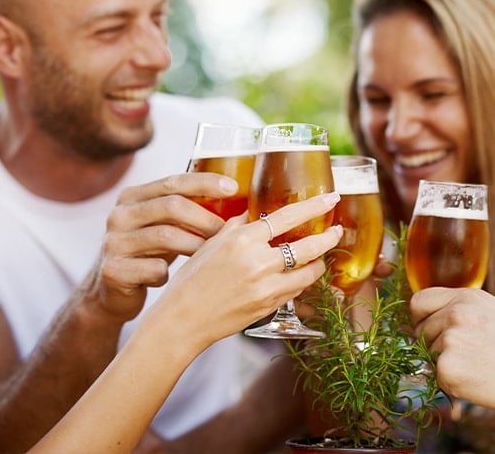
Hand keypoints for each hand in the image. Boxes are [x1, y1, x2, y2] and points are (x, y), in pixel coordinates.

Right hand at [84, 172, 238, 321]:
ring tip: (212, 255)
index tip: (233, 187)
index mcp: (132, 197)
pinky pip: (155, 269)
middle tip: (227, 231)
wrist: (110, 292)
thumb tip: (233, 201)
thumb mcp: (162, 226)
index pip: (173, 181)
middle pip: (171, 206)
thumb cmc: (147, 253)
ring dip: (196, 245)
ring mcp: (113, 242)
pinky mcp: (112, 270)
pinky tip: (174, 280)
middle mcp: (119, 215)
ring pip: (166, 236)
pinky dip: (172, 274)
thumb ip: (186, 210)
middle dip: (206, 218)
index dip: (205, 182)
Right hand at [146, 192, 342, 346]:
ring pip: (308, 272)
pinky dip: (302, 280)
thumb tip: (252, 215)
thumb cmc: (191, 281)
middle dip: (328, 237)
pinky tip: (299, 275)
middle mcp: (258, 262)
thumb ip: (235, 227)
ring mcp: (266, 287)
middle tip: (336, 230)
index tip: (331, 199)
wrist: (184, 320)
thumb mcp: (210, 245)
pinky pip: (296, 290)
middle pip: (308, 246)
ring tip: (320, 256)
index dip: (314, 206)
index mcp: (242, 240)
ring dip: (319, 262)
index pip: (287, 217)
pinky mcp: (269, 306)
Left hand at [410, 287, 494, 407]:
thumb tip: (418, 322)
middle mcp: (457, 313)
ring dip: (445, 363)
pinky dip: (450, 382)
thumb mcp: (487, 313)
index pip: (419, 302)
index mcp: (466, 297)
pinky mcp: (448, 366)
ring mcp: (452, 338)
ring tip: (476, 365)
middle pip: (419, 330)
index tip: (431, 329)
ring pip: (427, 353)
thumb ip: (456, 309)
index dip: (421, 318)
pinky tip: (475, 380)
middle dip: (434, 343)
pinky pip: (435, 374)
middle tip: (466, 354)